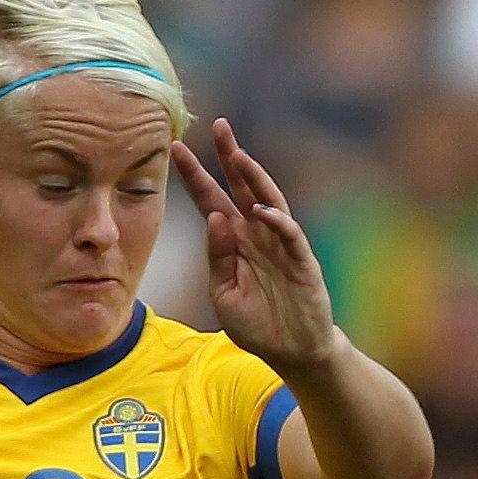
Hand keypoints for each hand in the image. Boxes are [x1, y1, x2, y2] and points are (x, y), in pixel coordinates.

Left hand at [171, 119, 339, 373]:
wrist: (292, 352)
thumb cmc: (257, 323)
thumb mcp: (223, 294)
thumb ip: (217, 258)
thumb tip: (216, 218)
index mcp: (233, 240)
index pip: (210, 199)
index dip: (195, 174)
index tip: (175, 147)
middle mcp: (256, 234)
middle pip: (242, 187)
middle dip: (231, 156)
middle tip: (219, 125)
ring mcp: (280, 245)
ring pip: (269, 200)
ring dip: (256, 177)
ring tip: (239, 155)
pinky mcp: (302, 262)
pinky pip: (290, 235)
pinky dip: (278, 221)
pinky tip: (261, 210)